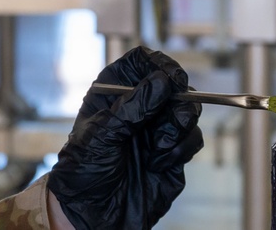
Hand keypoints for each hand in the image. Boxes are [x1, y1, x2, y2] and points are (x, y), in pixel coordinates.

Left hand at [46, 46, 202, 229]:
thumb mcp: (102, 135)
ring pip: (187, 110)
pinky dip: (181, 149)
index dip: (160, 64)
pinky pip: (192, 138)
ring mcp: (156, 128)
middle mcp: (138, 106)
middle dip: (177, 98)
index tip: (171, 78)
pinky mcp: (172, 152)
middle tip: (168, 115)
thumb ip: (133, 107)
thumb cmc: (83, 171)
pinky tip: (158, 162)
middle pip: (173, 82)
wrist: (92, 214)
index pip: (142, 61)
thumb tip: (162, 82)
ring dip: (176, 127)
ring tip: (155, 147)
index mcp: (113, 92)